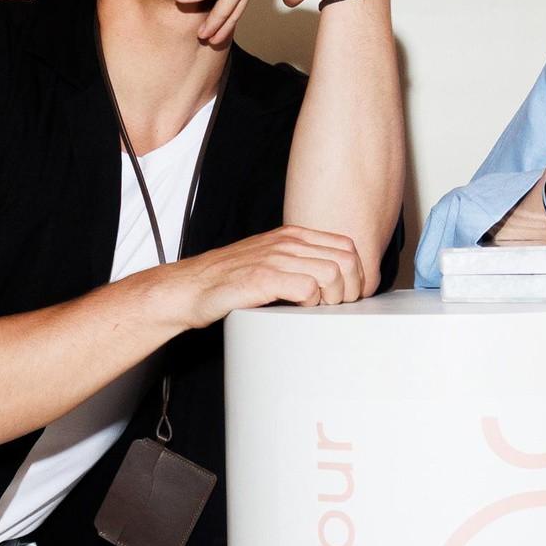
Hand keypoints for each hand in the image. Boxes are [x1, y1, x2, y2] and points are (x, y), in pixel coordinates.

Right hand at [162, 224, 365, 328]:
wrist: (189, 288)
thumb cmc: (228, 280)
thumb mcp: (270, 260)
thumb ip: (300, 262)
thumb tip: (336, 280)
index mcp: (292, 236)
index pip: (346, 246)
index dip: (356, 274)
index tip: (348, 294)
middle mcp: (286, 242)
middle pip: (346, 260)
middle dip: (350, 288)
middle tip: (337, 306)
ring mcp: (274, 258)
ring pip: (332, 273)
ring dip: (333, 297)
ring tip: (319, 309)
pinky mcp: (262, 278)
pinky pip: (307, 288)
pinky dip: (311, 303)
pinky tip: (299, 309)